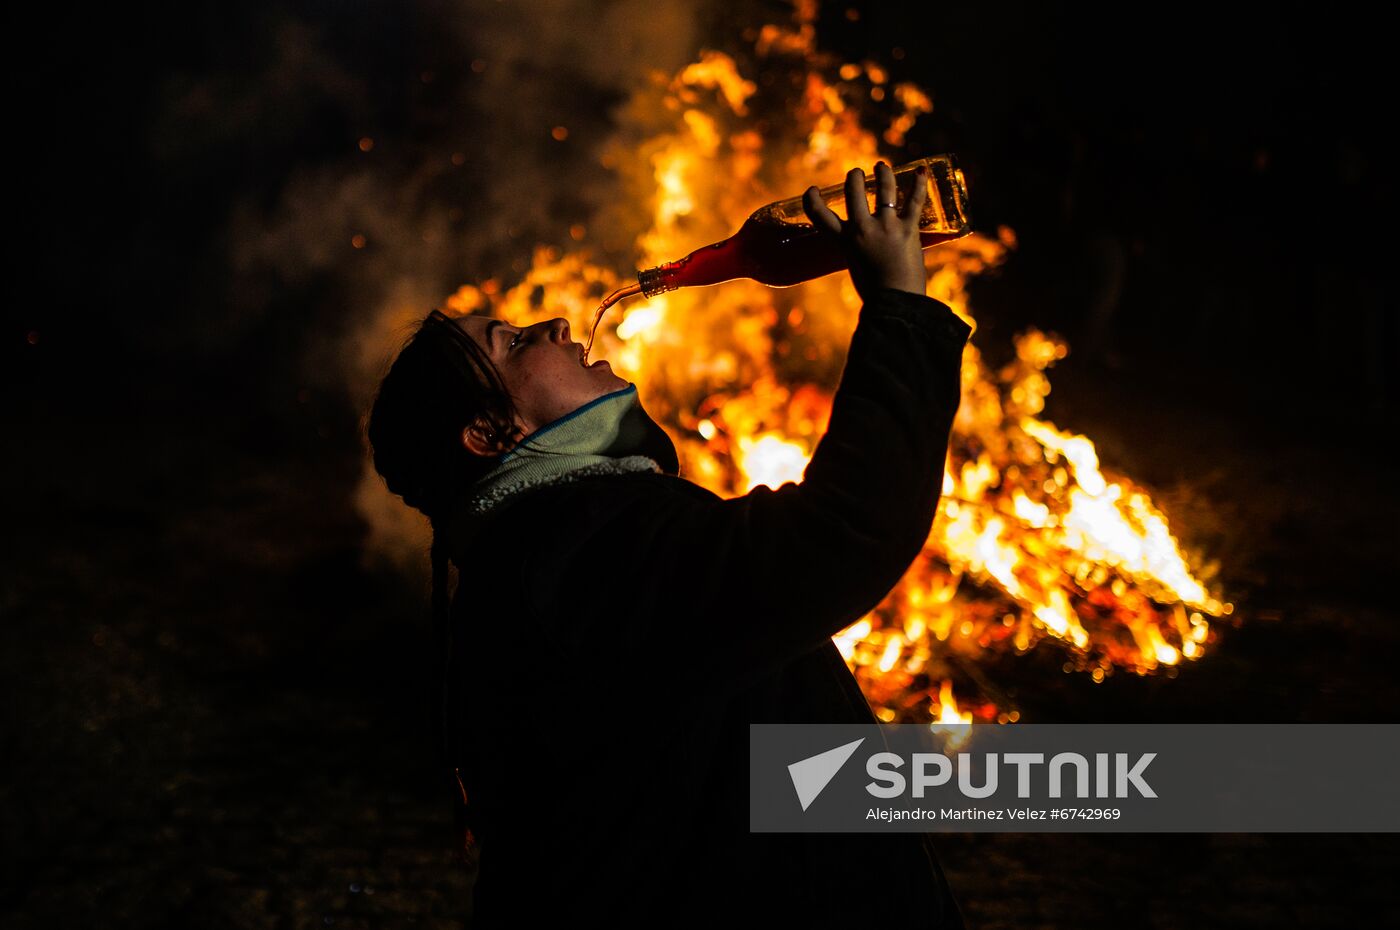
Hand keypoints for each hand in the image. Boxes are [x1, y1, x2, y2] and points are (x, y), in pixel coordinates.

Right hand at [802, 161, 928, 301]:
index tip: (812, 191)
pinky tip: (921, 172)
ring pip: (884, 189)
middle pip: (854, 192)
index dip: (812, 200)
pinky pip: (915, 201)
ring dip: (883, 174)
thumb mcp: (857, 268)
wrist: (895, 302)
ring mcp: (887, 226)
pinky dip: (919, 185)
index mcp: (845, 241)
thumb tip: (868, 248)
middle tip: (855, 173)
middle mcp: (863, 229)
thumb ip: (859, 252)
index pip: (820, 216)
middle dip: (854, 177)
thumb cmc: (875, 293)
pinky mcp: (908, 229)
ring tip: (881, 167)